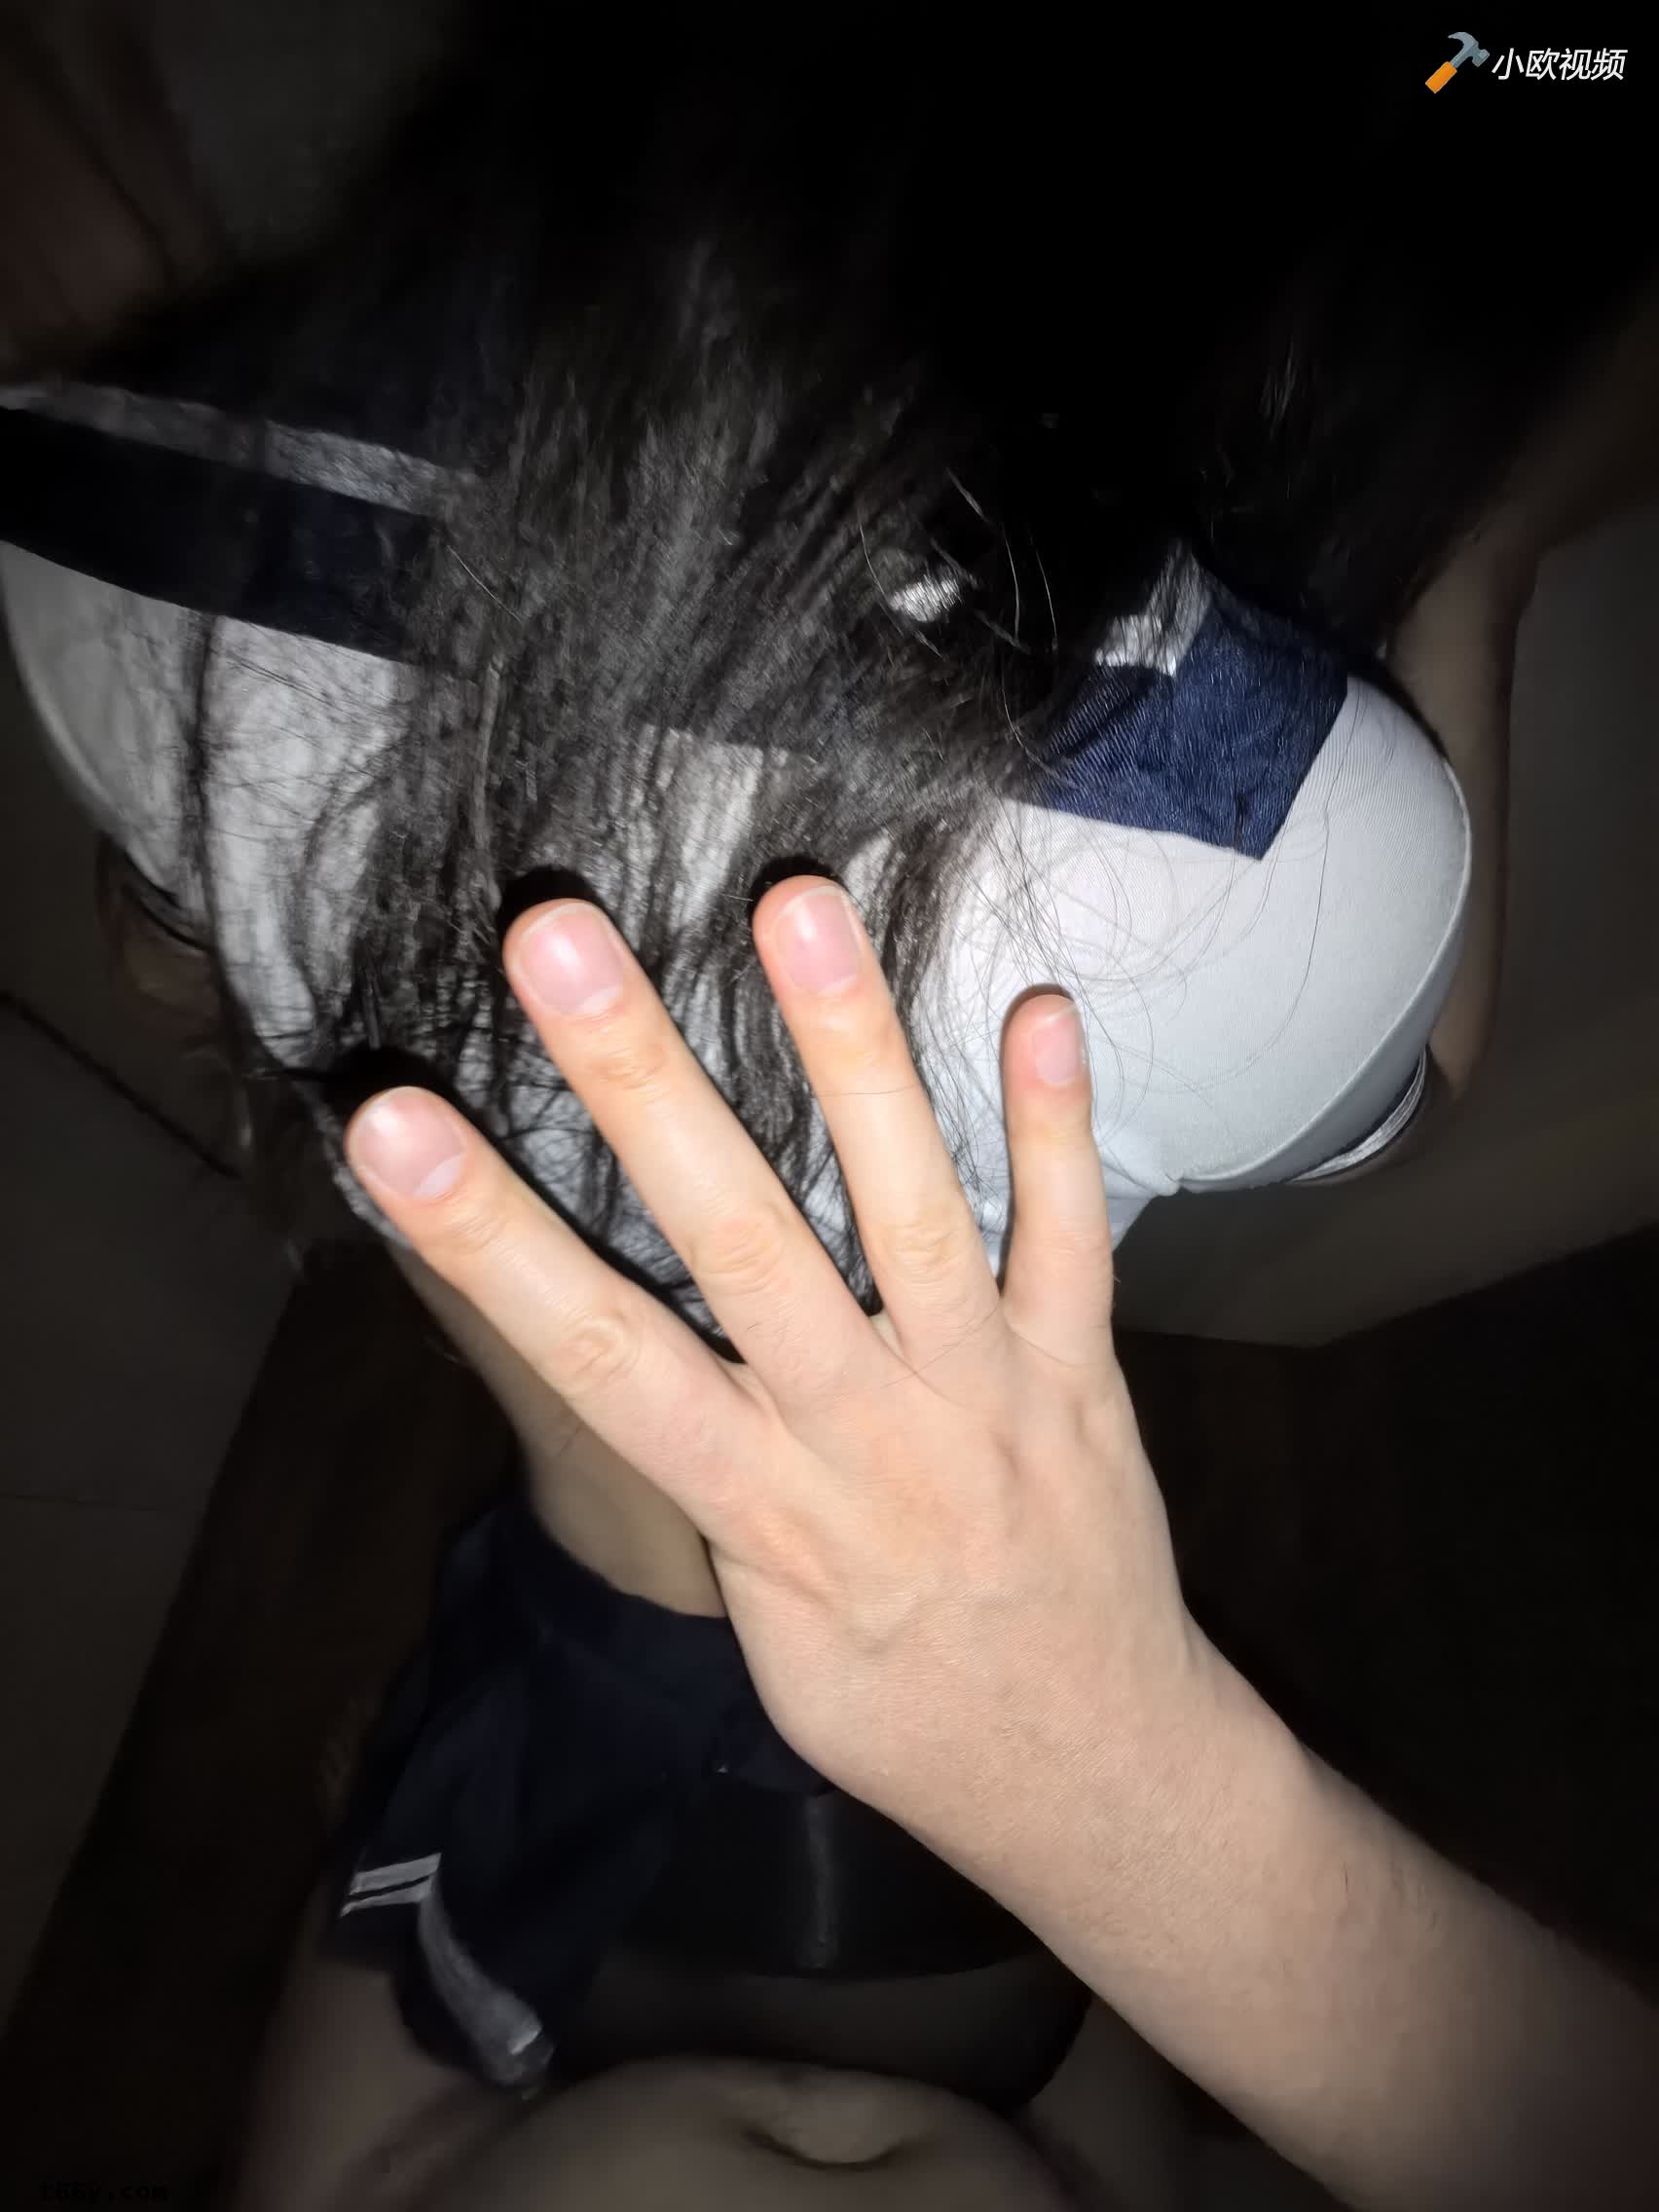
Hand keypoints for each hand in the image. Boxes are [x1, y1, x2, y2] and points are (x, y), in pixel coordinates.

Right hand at [344, 877, 1220, 1890]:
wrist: (1092, 1775)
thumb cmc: (894, 1706)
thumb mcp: (767, 1638)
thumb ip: (713, 1485)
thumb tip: (640, 1360)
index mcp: (757, 1504)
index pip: (598, 1356)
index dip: (487, 1241)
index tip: (389, 1126)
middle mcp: (862, 1427)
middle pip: (738, 1241)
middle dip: (640, 1083)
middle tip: (558, 939)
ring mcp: (982, 1387)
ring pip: (911, 1207)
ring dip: (853, 1052)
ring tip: (797, 906)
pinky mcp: (1080, 1369)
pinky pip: (1073, 1238)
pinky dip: (1059, 1127)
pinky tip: (1042, 1004)